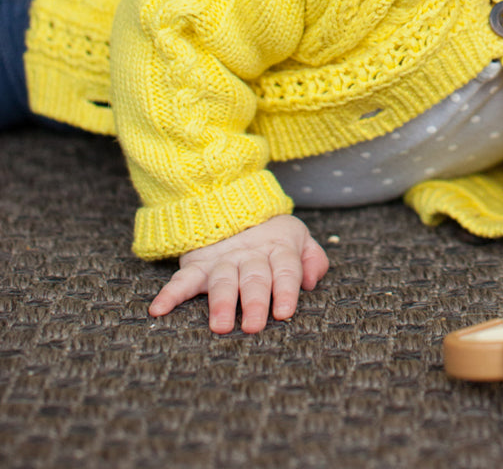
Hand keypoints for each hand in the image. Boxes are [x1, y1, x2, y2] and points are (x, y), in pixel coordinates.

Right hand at [148, 215, 330, 333]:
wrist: (235, 208)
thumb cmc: (273, 237)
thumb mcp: (299, 239)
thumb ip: (312, 258)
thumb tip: (313, 280)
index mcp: (279, 249)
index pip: (286, 268)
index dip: (287, 289)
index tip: (285, 312)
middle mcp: (251, 255)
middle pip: (255, 278)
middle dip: (255, 302)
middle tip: (254, 325)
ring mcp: (224, 259)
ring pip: (223, 280)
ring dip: (220, 302)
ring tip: (220, 326)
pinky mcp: (198, 264)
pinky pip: (182, 279)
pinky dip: (170, 294)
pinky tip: (158, 310)